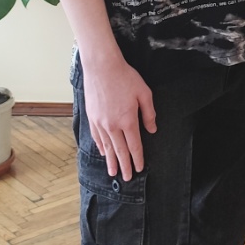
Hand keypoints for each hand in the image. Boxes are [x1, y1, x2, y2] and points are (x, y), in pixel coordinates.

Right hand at [82, 53, 156, 179]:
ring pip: (107, 147)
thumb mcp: (144, 93)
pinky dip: (101, 147)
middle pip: (120, 151)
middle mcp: (113, 125)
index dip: (138, 158)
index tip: (140, 168)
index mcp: (128, 120)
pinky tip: (103, 153)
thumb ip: (149, 113)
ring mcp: (100, 122)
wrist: (102, 66)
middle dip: (124, 166)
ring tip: (113, 173)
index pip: (134, 145)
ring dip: (111, 161)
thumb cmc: (125, 77)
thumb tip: (152, 129)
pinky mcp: (91, 117)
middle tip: (127, 178)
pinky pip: (97, 137)